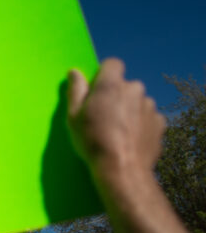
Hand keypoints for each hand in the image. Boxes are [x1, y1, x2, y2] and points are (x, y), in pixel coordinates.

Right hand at [67, 58, 165, 180]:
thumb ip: (76, 90)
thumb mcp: (73, 117)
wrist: (123, 169)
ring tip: (119, 131)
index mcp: (111, 85)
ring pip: (138, 102)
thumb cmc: (93, 141)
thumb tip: (75, 72)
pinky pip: (148, 117)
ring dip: (130, 110)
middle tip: (105, 116)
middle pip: (126, 85)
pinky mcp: (160, 122)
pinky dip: (141, 124)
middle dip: (117, 96)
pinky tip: (131, 139)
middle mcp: (135, 89)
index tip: (97, 91)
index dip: (104, 74)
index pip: (113, 64)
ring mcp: (150, 106)